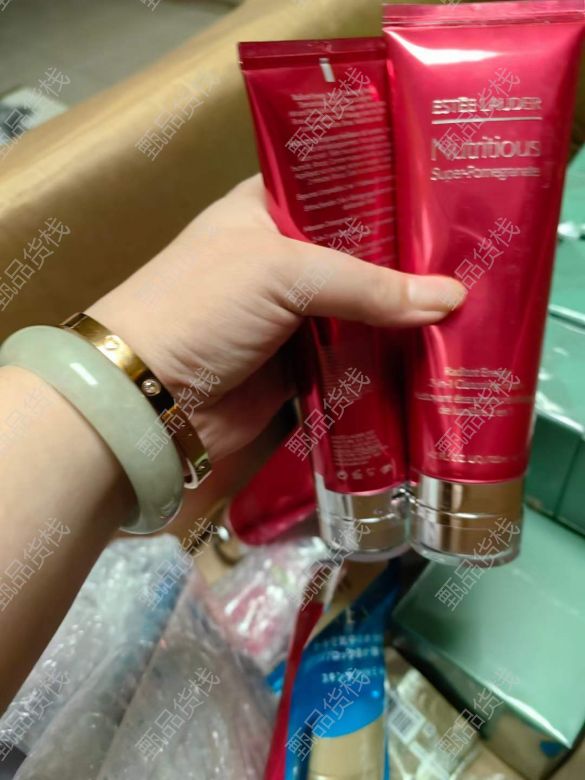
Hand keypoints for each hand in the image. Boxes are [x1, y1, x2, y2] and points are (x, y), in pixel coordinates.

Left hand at [88, 175, 464, 460]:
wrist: (151, 398)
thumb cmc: (204, 305)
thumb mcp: (282, 272)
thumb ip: (368, 284)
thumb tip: (452, 299)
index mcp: (268, 210)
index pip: (341, 188)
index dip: (392, 192)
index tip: (451, 196)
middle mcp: (284, 258)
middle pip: (361, 254)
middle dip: (411, 261)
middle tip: (479, 255)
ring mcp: (294, 315)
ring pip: (364, 309)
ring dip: (407, 314)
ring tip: (477, 303)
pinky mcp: (303, 365)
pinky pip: (356, 357)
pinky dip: (390, 357)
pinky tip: (440, 351)